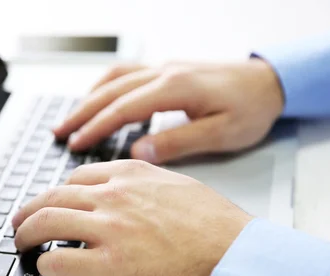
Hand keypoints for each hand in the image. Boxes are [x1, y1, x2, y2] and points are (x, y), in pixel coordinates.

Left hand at [12, 160, 252, 275]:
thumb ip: (146, 183)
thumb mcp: (178, 186)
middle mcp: (113, 196)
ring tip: (21, 243)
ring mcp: (108, 228)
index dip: (58, 192)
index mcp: (130, 175)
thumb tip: (131, 188)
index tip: (53, 201)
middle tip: (21, 221)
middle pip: (53, 197)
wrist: (233, 254)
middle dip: (29, 210)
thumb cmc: (216, 225)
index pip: (77, 177)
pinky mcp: (110, 264)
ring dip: (26, 234)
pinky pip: (60, 259)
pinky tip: (45, 267)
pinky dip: (45, 263)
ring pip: (47, 222)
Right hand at [53, 60, 283, 163]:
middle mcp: (165, 73)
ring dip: (88, 98)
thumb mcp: (221, 134)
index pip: (124, 108)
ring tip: (69, 119)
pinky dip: (105, 86)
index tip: (75, 144)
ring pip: (115, 78)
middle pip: (111, 90)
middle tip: (59, 132)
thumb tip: (139, 152)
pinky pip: (126, 73)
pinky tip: (96, 99)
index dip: (96, 127)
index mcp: (176, 88)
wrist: (271, 82)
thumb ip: (178, 142)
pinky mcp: (167, 70)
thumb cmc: (251, 110)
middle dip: (82, 113)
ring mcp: (164, 68)